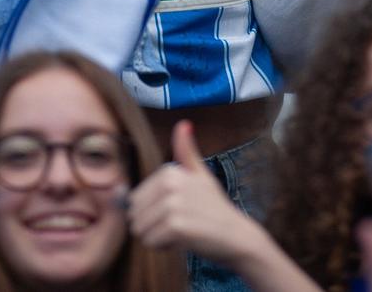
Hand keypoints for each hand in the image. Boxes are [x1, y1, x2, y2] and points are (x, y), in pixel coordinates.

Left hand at [128, 122, 259, 265]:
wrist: (237, 236)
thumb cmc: (215, 208)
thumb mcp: (201, 175)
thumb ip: (187, 152)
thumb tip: (183, 123)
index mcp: (169, 171)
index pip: (135, 199)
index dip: (151, 212)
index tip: (176, 211)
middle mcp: (170, 184)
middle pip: (134, 215)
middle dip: (150, 226)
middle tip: (177, 224)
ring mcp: (173, 204)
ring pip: (140, 230)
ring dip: (156, 238)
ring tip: (180, 232)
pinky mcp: (176, 226)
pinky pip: (150, 242)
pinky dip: (162, 247)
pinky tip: (182, 241)